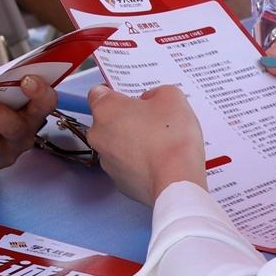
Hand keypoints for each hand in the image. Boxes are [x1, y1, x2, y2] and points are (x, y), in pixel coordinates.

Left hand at [85, 84, 205, 204]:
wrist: (177, 182)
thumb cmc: (171, 135)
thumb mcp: (171, 96)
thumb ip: (155, 93)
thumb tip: (149, 102)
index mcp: (105, 110)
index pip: (98, 93)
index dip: (115, 92)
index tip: (131, 95)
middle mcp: (98, 136)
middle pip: (108, 121)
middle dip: (126, 118)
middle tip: (152, 119)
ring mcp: (106, 162)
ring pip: (117, 145)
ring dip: (131, 142)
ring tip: (160, 143)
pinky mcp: (119, 184)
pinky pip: (127, 166)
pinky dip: (138, 163)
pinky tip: (159, 162)